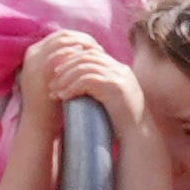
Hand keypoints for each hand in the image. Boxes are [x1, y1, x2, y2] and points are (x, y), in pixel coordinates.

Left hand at [31, 31, 145, 133]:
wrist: (138, 136)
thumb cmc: (121, 122)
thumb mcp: (109, 99)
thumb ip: (97, 88)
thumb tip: (74, 85)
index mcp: (119, 70)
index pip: (93, 54)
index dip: (73, 60)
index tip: (57, 72)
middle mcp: (120, 69)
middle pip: (87, 56)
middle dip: (66, 66)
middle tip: (51, 79)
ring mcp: (119, 77)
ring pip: (85, 67)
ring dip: (66, 78)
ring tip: (54, 90)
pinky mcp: (115, 87)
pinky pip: (88, 80)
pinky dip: (72, 87)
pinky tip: (64, 96)